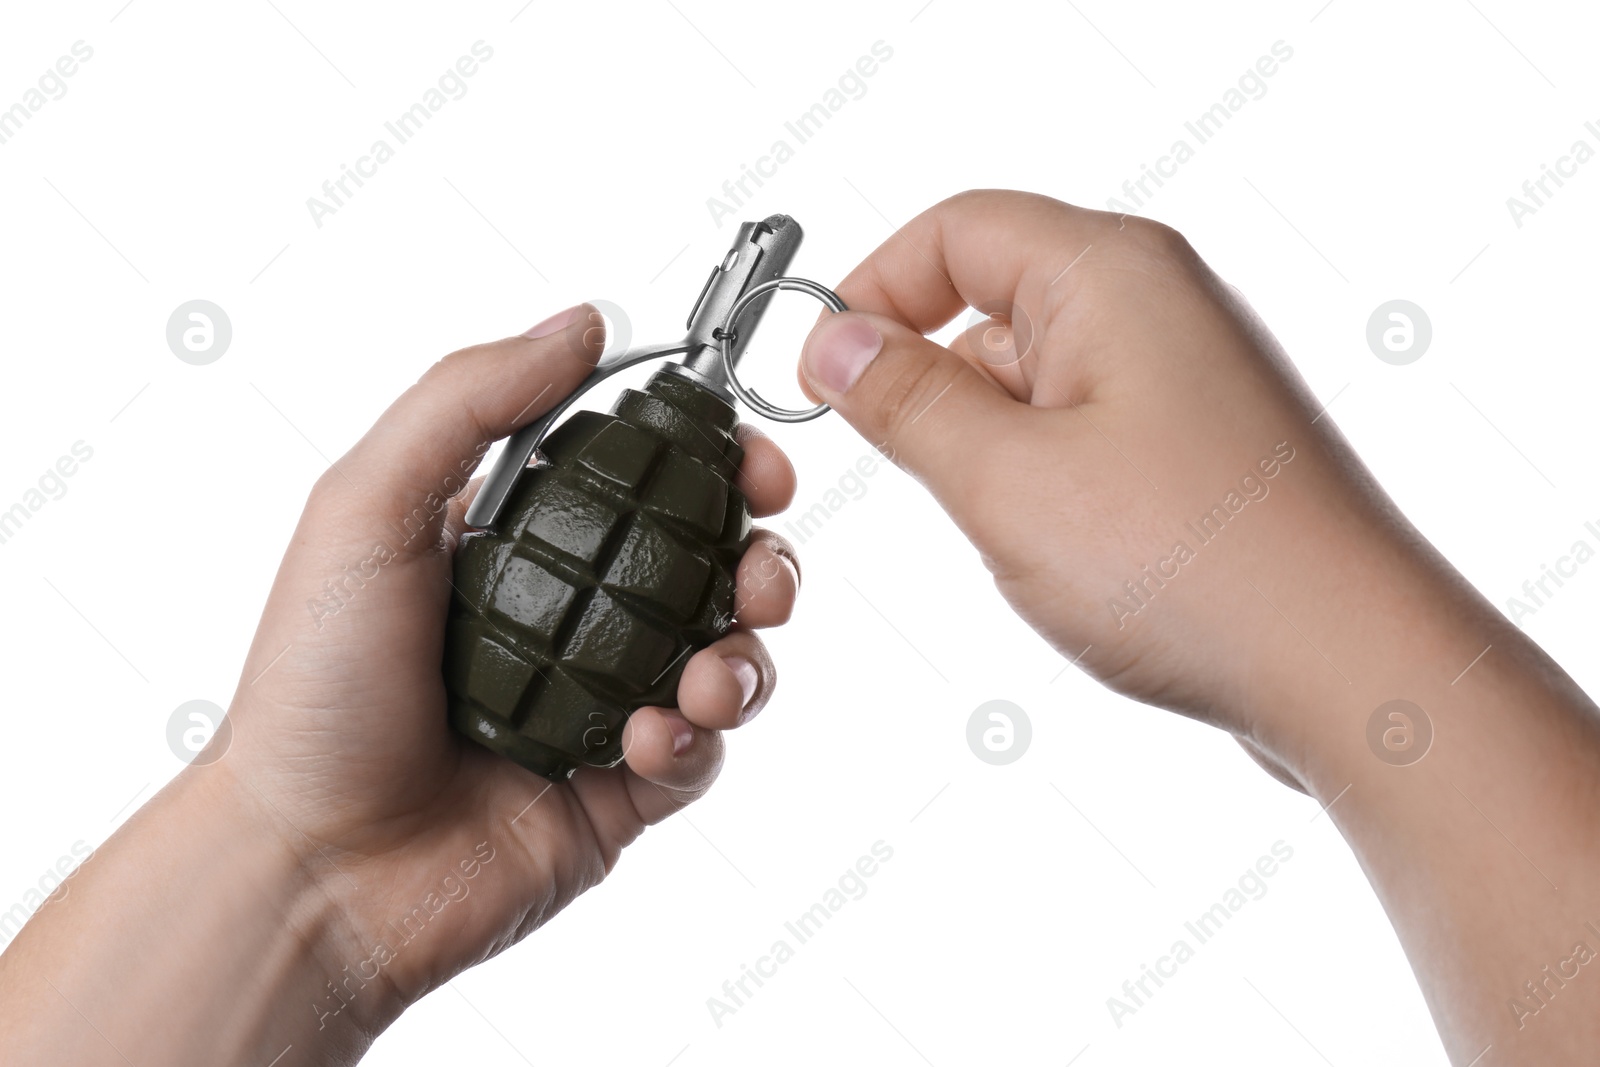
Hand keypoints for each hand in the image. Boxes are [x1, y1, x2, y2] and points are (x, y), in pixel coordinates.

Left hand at [0, 305, 799, 1064]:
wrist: (310, 867)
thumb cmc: (316, 690)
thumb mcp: (367, 506)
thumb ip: (471, 400)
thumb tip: (583, 322)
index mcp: (520, 542)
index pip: (643, 479)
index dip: (712, 462)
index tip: (752, 460)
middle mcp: (570, 618)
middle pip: (709, 567)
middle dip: (762, 558)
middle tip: (764, 570)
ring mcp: (600, 705)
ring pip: (727, 657)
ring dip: (743, 655)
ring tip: (708, 676)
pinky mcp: (620, 791)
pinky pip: (702, 752)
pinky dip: (695, 738)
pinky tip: (648, 740)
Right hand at [796, 190, 1599, 1062]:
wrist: (1349, 666)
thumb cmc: (1196, 567)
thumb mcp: (1004, 480)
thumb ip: (906, 401)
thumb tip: (837, 344)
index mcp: (1110, 273)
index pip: (955, 230)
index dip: (872, 289)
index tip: (823, 371)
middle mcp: (1157, 304)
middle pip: (993, 297)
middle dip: (930, 379)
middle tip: (910, 467)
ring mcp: (1183, 375)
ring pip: (1034, 375)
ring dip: (989, 443)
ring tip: (1018, 529)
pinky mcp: (1196, 443)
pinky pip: (1082, 428)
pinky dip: (1041, 475)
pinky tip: (1061, 549)